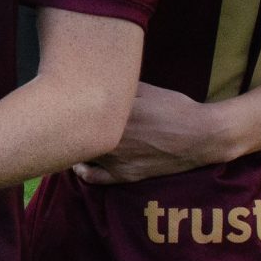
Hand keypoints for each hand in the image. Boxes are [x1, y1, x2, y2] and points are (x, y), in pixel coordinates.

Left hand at [75, 83, 235, 182]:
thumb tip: (94, 82)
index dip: (66, 105)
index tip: (61, 100)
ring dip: (75, 146)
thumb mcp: (144, 89)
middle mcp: (109, 138)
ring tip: (71, 138)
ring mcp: (115, 159)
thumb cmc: (174, 108)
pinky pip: (93, 178)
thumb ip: (117, 88)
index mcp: (112, 113)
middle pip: (75, 133)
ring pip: (81, 155)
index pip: (76, 109)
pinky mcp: (124, 176)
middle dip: (66, 126)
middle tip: (60, 119)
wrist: (200, 136)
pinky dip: (82, 171)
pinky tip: (80, 164)